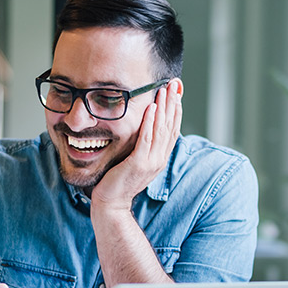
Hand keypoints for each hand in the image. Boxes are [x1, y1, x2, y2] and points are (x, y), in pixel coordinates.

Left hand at [92, 79, 183, 209]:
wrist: (111, 203)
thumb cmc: (118, 181)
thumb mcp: (134, 161)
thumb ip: (141, 146)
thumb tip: (143, 129)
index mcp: (160, 157)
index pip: (172, 129)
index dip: (176, 110)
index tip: (176, 92)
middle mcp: (159, 159)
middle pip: (170, 126)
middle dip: (173, 103)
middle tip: (175, 84)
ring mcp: (151, 162)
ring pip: (161, 130)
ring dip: (163, 108)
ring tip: (164, 90)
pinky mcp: (139, 164)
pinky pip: (146, 139)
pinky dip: (150, 122)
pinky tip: (151, 108)